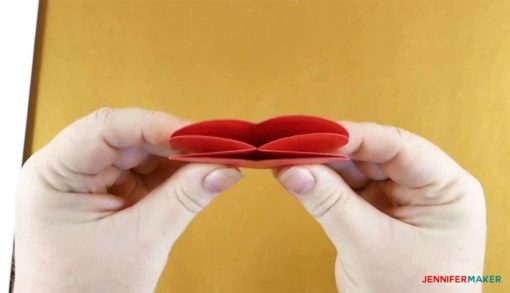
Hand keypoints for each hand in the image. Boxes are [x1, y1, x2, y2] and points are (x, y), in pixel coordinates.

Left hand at [14, 108, 242, 291]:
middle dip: (174, 143)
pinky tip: (196, 177)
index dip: (155, 125)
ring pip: (142, 152)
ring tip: (212, 165)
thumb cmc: (84, 292)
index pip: (106, 129)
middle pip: (128, 138)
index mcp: (54, 174)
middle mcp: (69, 169)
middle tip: (216, 149)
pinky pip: (146, 172)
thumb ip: (183, 199)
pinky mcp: (110, 192)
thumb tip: (224, 169)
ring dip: (178, 159)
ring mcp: (90, 180)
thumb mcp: (139, 242)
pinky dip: (173, 175)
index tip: (198, 134)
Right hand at [275, 122, 484, 291]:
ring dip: (322, 167)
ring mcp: (400, 202)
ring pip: (356, 171)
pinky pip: (348, 191)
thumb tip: (292, 169)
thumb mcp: (371, 248)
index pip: (398, 146)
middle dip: (331, 151)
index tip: (314, 133)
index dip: (354, 136)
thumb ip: (331, 204)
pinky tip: (298, 177)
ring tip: (287, 160)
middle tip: (292, 145)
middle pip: (373, 155)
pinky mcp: (378, 215)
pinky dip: (323, 186)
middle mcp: (425, 189)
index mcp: (447, 189)